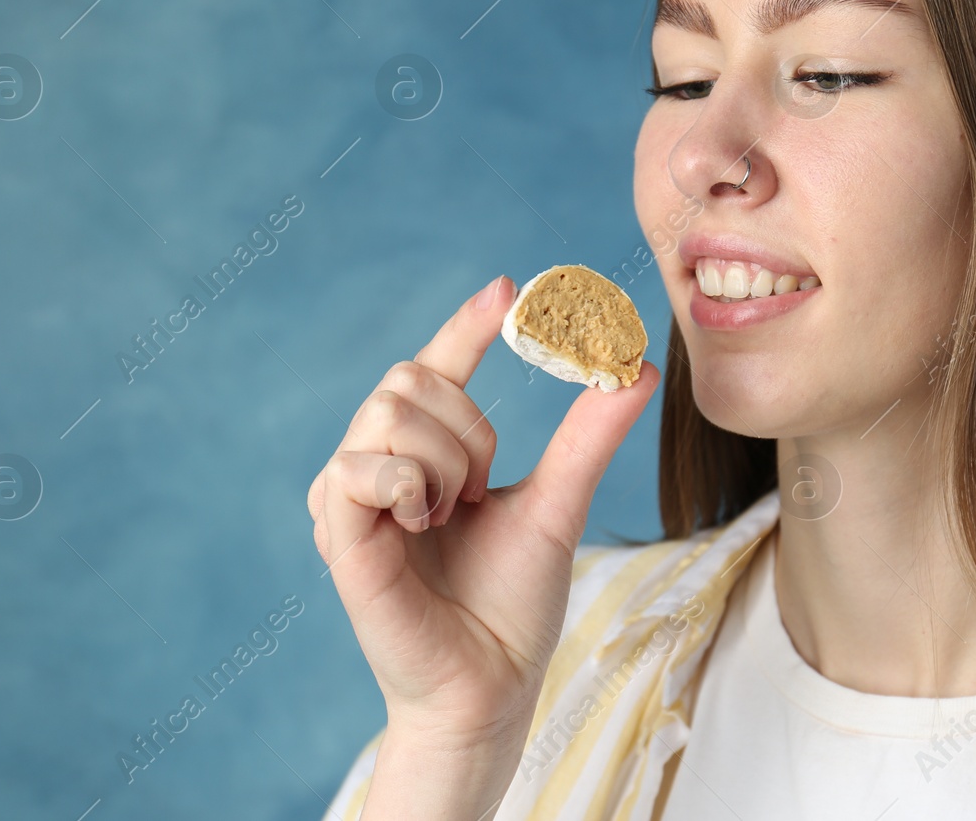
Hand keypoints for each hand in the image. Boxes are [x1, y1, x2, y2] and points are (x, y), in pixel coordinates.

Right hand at [308, 274, 659, 750]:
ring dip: (445, 459)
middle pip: (409, 378)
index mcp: (424, 455)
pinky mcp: (338, 533)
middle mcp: (379, 466)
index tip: (510, 289)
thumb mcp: (559, 504)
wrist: (493, 685)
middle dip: (467, 425)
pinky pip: (357, 465)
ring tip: (453, 516)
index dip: (467, 324)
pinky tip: (423, 521)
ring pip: (389, 410)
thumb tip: (638, 366)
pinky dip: (407, 482)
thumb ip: (589, 436)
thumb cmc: (515, 604)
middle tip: (482, 490)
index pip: (437, 367)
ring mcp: (351, 498)